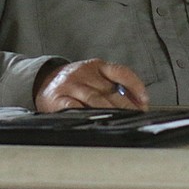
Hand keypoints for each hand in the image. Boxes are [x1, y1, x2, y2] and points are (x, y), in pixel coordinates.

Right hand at [33, 58, 148, 111]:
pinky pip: (76, 108)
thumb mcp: (93, 76)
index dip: (135, 86)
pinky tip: (98, 122)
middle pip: (110, 90)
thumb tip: (136, 102)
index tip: (145, 101)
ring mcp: (71, 85)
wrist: (43, 82)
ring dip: (112, 113)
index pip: (120, 72)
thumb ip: (111, 85)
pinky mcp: (59, 99)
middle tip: (137, 117)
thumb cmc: (74, 83)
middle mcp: (84, 73)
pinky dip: (89, 116)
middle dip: (127, 106)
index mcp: (96, 65)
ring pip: (95, 100)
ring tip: (124, 122)